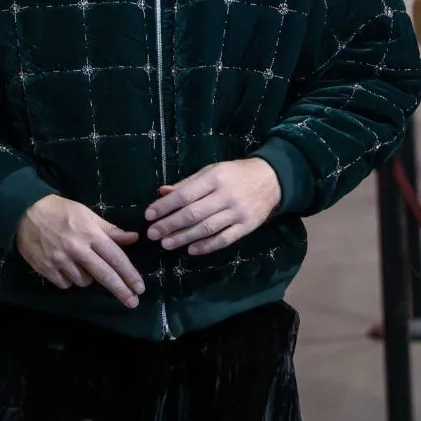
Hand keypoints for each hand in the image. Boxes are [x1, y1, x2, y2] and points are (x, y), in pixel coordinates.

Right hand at [16, 194, 144, 307]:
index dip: (129, 274)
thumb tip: (133, 238)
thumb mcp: (87, 214)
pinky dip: (69, 278)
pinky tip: (66, 267)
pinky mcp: (46, 269)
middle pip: (104, 275)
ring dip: (88, 277)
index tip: (140, 288)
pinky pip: (65, 284)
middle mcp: (77, 249)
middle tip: (133, 302)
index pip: (115, 258)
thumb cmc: (60, 210)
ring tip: (82, 263)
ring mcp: (60, 261)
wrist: (24, 212)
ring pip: (84, 282)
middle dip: (121, 290)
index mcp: (90, 234)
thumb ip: (110, 230)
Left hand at [145, 158, 280, 256]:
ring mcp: (238, 213)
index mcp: (215, 178)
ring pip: (207, 228)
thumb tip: (162, 192)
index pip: (185, 194)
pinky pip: (224, 239)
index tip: (149, 215)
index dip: (165, 206)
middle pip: (193, 213)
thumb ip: (187, 183)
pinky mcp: (247, 227)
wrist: (272, 179)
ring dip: (184, 237)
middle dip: (170, 225)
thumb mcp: (211, 171)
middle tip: (152, 234)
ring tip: (166, 244)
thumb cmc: (236, 174)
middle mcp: (226, 195)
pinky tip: (191, 250)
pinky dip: (207, 246)